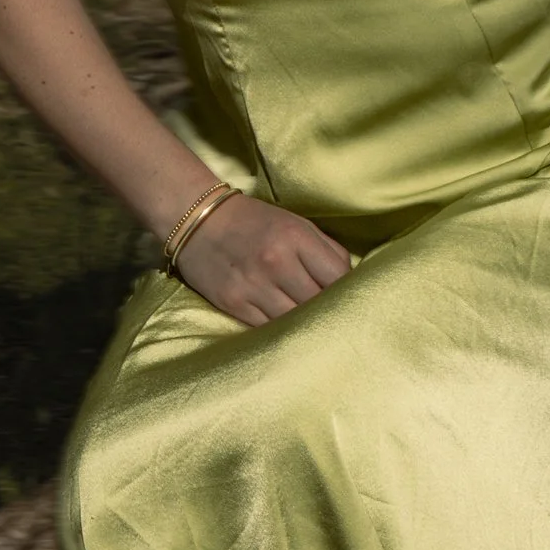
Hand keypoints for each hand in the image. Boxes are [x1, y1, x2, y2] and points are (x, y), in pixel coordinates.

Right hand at [171, 192, 352, 325]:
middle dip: (328, 312)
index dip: (347, 292)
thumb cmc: (255, 222)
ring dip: (305, 325)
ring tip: (310, 324)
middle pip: (318, 304)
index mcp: (296, 237)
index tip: (349, 298)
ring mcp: (253, 285)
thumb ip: (328, 250)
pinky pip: (268, 328)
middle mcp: (275, 261)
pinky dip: (280, 330)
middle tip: (332, 317)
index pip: (338, 278)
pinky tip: (285, 326)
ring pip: (295, 322)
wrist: (198, 220)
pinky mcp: (233, 303)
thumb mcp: (297, 224)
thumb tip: (351, 282)